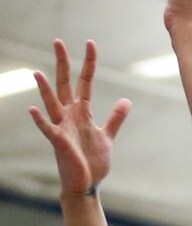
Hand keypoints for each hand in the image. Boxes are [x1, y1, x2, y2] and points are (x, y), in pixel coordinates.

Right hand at [29, 40, 130, 197]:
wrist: (87, 184)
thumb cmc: (94, 160)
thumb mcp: (108, 135)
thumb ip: (115, 117)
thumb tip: (125, 100)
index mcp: (82, 112)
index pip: (84, 81)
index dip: (88, 63)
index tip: (90, 43)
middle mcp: (69, 116)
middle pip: (64, 84)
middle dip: (62, 63)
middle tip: (57, 41)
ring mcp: (62, 127)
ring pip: (52, 103)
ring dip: (45, 89)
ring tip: (38, 72)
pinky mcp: (59, 142)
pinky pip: (47, 128)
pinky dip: (40, 119)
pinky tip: (32, 108)